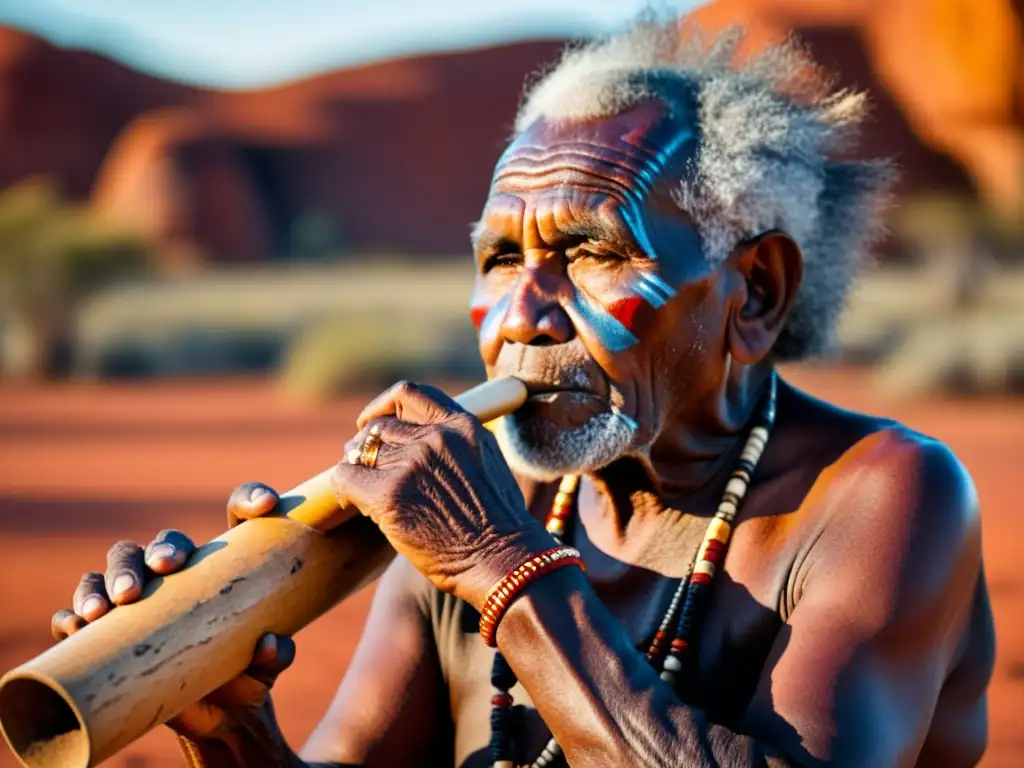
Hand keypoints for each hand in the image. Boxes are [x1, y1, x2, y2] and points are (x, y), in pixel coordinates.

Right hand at [49, 483, 295, 744]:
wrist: (216, 716)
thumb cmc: (247, 675)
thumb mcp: (266, 666)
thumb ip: (276, 655)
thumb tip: (269, 644)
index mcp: (226, 564)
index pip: (238, 513)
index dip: (251, 498)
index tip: (267, 505)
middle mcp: (179, 572)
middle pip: (162, 544)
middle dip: (158, 552)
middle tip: (164, 569)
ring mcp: (138, 599)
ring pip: (115, 568)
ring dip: (107, 581)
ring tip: (111, 606)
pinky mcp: (106, 633)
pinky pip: (78, 614)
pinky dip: (72, 617)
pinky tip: (76, 627)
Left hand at [332, 381, 554, 610]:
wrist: (502, 560)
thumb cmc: (498, 525)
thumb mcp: (486, 464)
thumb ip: (456, 445)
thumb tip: (418, 444)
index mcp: (461, 425)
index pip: (409, 393)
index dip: (383, 406)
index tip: (371, 422)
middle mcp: (435, 437)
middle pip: (380, 427)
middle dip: (367, 446)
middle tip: (363, 467)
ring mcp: (412, 463)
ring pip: (361, 452)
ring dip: (356, 469)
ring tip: (360, 490)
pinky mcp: (389, 493)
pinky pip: (345, 478)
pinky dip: (342, 488)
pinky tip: (350, 502)